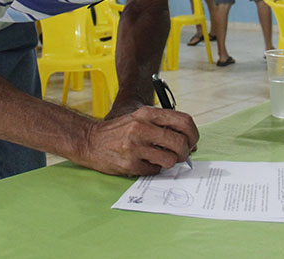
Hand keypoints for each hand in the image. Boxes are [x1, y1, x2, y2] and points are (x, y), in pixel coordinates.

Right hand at [80, 106, 198, 175]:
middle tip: (181, 155)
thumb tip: (190, 142)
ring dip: (170, 162)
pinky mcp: (130, 164)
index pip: (183, 121)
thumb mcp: (140, 119)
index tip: (192, 141)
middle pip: (180, 143)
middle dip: (185, 152)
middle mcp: (141, 128)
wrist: (91, 141)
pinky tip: (145, 162)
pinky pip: (155, 170)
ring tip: (161, 159)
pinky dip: (154, 168)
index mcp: (147, 114)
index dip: (193, 134)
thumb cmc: (120, 131)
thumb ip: (163, 126)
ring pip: (170, 159)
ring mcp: (135, 146)